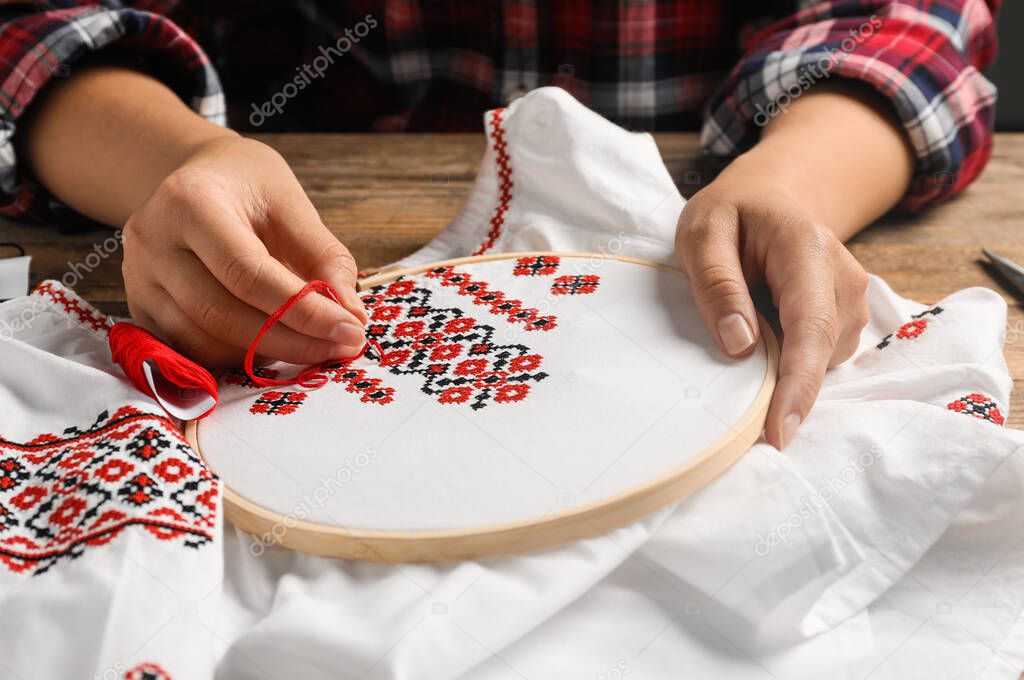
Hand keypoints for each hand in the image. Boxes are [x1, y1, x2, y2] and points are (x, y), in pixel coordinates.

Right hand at [122, 136, 368, 366]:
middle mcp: (151, 242)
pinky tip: (272, 344)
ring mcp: (137, 279)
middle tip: (341, 348)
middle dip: (289, 341)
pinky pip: (189, 351)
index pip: (247, 273)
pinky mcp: (139, 309)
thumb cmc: (248, 188)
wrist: (197, 178)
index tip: (349, 330)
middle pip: (220, 314)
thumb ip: (325, 258)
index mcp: (189, 202)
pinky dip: (235, 357)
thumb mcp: (292, 204)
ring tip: (312, 346)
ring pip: (202, 341)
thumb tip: (351, 317)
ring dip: (264, 354)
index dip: (301, 311)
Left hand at [675, 150, 869, 448]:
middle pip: (820, 352)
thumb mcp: (702, 234)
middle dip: (784, 390)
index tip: (779, 432)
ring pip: (821, 359)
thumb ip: (718, 284)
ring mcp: (851, 299)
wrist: (769, 197)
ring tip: (745, 324)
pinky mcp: (845, 317)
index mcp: (808, 249)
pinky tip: (764, 332)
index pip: (810, 328)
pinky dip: (788, 358)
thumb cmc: (731, 214)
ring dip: (782, 366)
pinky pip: (818, 355)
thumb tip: (740, 345)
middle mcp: (843, 277)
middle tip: (737, 403)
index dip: (797, 386)